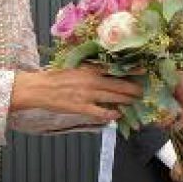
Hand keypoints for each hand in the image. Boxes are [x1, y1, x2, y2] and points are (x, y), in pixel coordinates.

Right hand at [11, 65, 141, 122]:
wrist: (39, 88)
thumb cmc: (56, 76)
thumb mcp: (75, 67)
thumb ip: (90, 68)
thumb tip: (105, 70)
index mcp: (89, 68)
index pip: (115, 68)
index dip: (130, 70)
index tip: (143, 71)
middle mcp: (91, 80)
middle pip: (118, 84)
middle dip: (132, 89)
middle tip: (142, 91)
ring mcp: (87, 94)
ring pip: (113, 98)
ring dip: (125, 100)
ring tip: (134, 101)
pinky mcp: (81, 107)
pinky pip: (100, 112)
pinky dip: (110, 114)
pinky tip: (117, 115)